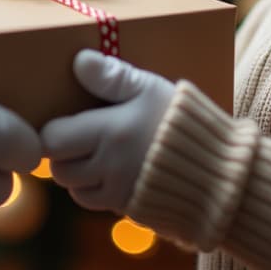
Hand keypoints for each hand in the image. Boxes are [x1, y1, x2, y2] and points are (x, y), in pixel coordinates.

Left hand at [41, 50, 174, 212]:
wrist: (218, 167)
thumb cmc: (181, 120)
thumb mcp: (150, 89)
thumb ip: (112, 77)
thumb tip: (79, 61)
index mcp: (108, 133)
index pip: (52, 140)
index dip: (54, 131)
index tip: (66, 120)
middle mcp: (107, 167)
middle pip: (58, 169)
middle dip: (62, 154)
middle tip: (79, 137)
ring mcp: (117, 192)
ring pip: (74, 189)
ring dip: (77, 174)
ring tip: (96, 154)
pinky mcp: (128, 208)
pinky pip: (95, 204)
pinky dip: (95, 190)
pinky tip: (111, 171)